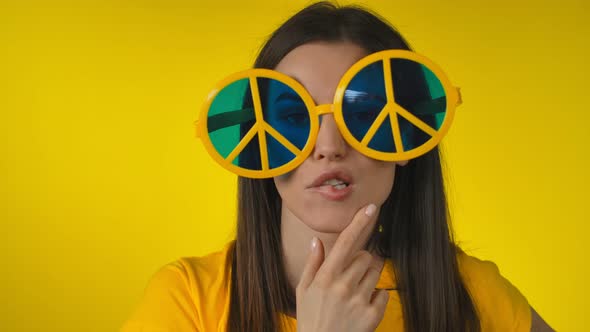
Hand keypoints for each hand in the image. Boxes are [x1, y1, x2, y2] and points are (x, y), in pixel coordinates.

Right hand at [296, 203, 388, 331]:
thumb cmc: (311, 319)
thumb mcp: (303, 291)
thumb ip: (312, 264)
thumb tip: (317, 240)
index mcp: (326, 277)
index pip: (345, 243)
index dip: (359, 223)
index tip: (370, 208)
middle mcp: (343, 286)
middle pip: (366, 256)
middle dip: (362, 261)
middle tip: (352, 275)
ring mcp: (359, 301)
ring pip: (376, 272)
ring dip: (370, 276)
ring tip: (356, 291)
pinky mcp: (372, 315)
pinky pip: (383, 292)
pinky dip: (377, 296)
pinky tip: (362, 306)